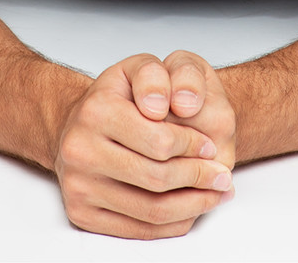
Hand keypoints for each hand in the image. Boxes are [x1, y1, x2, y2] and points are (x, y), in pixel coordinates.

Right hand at [54, 52, 234, 239]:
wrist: (76, 125)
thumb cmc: (115, 98)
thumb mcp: (138, 68)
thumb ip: (159, 76)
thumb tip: (180, 103)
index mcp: (96, 111)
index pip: (160, 141)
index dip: (193, 147)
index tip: (211, 147)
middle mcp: (80, 150)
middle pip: (156, 178)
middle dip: (198, 179)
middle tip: (221, 177)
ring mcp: (78, 186)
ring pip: (150, 210)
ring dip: (192, 206)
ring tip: (214, 194)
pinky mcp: (82, 214)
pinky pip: (138, 230)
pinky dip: (172, 224)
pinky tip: (189, 210)